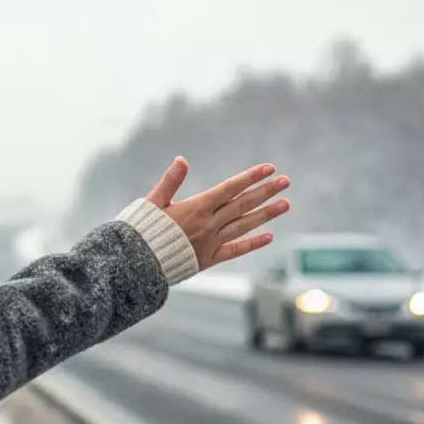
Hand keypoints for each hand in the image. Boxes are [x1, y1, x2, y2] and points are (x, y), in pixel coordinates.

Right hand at [145, 157, 289, 270]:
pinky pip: (235, 251)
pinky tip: (268, 237)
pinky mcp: (208, 259)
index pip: (230, 188)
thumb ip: (170, 181)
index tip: (269, 168)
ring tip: (285, 204)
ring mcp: (211, 242)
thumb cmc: (141, 230)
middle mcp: (208, 224)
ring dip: (266, 214)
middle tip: (286, 181)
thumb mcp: (153, 202)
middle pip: (243, 204)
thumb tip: (182, 159)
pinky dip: (252, 243)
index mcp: (196, 207)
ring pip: (244, 226)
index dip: (251, 177)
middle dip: (266, 191)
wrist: (137, 264)